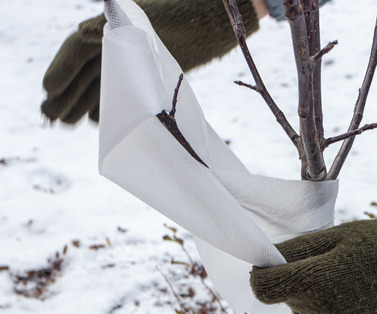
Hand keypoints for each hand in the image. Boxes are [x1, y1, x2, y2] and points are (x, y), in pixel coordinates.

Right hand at [41, 0, 259, 123]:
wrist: (213, 23)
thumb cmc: (182, 13)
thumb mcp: (147, 16)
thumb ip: (115, 23)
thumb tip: (82, 32)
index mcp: (112, 28)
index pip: (78, 50)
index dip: (62, 69)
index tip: (48, 89)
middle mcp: (118, 46)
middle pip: (84, 72)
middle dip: (66, 93)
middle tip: (50, 115)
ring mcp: (133, 64)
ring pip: (100, 86)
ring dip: (81, 103)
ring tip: (63, 122)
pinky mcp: (149, 78)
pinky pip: (123, 95)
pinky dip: (111, 108)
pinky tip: (97, 122)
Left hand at [250, 212, 376, 313]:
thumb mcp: (343, 236)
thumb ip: (299, 250)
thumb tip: (269, 259)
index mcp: (316, 284)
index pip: (263, 287)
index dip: (266, 272)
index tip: (277, 263)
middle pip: (289, 302)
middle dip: (300, 284)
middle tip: (334, 263)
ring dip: (318, 302)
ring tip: (355, 280)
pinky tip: (367, 296)